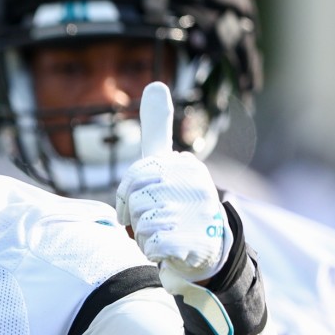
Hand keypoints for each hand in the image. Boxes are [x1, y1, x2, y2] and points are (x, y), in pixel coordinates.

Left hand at [115, 82, 231, 282]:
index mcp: (186, 164)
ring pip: (141, 224)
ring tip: (166, 232)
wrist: (205, 246)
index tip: (145, 199)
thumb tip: (156, 83)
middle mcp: (196, 184)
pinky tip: (171, 247)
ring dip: (145, 234)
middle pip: (136, 200)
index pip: (133, 179)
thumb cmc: (177, 200)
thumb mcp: (166, 161)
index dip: (128, 196)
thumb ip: (158, 127)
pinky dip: (153, 250)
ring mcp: (199, 213)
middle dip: (136, 215)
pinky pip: (151, 245)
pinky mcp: (197, 242)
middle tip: (156, 218)